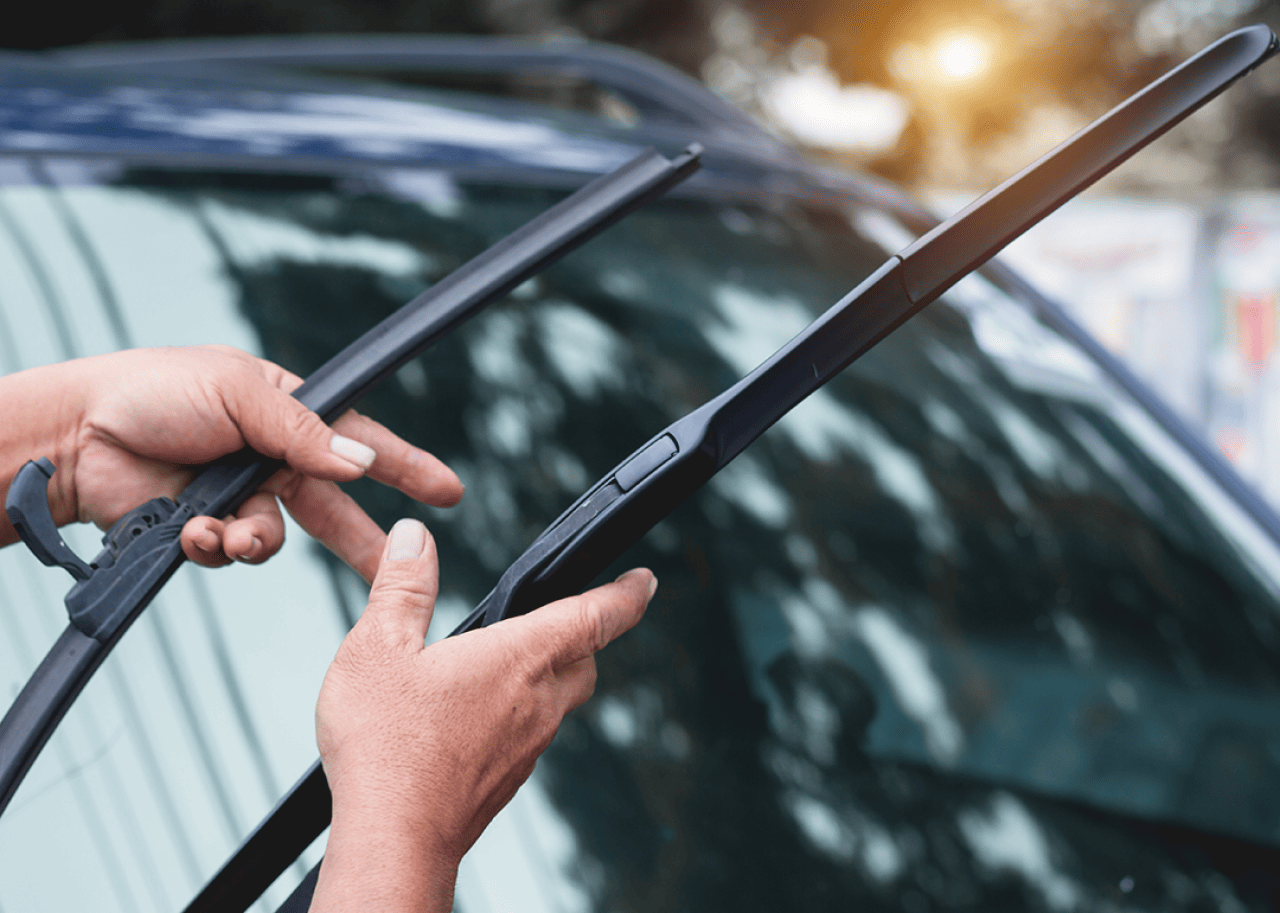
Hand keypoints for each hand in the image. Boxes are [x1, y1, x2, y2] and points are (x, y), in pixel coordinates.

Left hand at [0, 346, 462, 580]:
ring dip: (257, 540)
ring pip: (278, 538)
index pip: (358, 440)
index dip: (403, 466)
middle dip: (363, 541)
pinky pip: (233, 551)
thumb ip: (303, 432)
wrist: (74, 436)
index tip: (448, 490)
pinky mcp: (205, 527)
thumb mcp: (238, 392)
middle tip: (395, 572)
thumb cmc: (151, 391)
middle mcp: (268, 455)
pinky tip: (191, 531)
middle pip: (333, 505)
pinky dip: (217, 547)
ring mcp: (237, 494)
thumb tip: (357, 465)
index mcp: (284, 411)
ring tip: (225, 532)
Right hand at [311, 519, 654, 912]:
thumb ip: (402, 588)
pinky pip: (529, 737)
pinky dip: (516, 716)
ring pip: (557, 702)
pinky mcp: (507, 780)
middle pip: (584, 661)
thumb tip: (413, 539)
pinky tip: (472, 719)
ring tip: (502, 666)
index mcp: (520, 658)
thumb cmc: (388, 748)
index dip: (626, 594)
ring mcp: (527, 747)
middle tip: (568, 619)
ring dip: (544, 678)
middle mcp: (537, 703)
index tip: (645, 582)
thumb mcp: (378, 648)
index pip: (595, 615)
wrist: (394, 841)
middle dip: (584, 636)